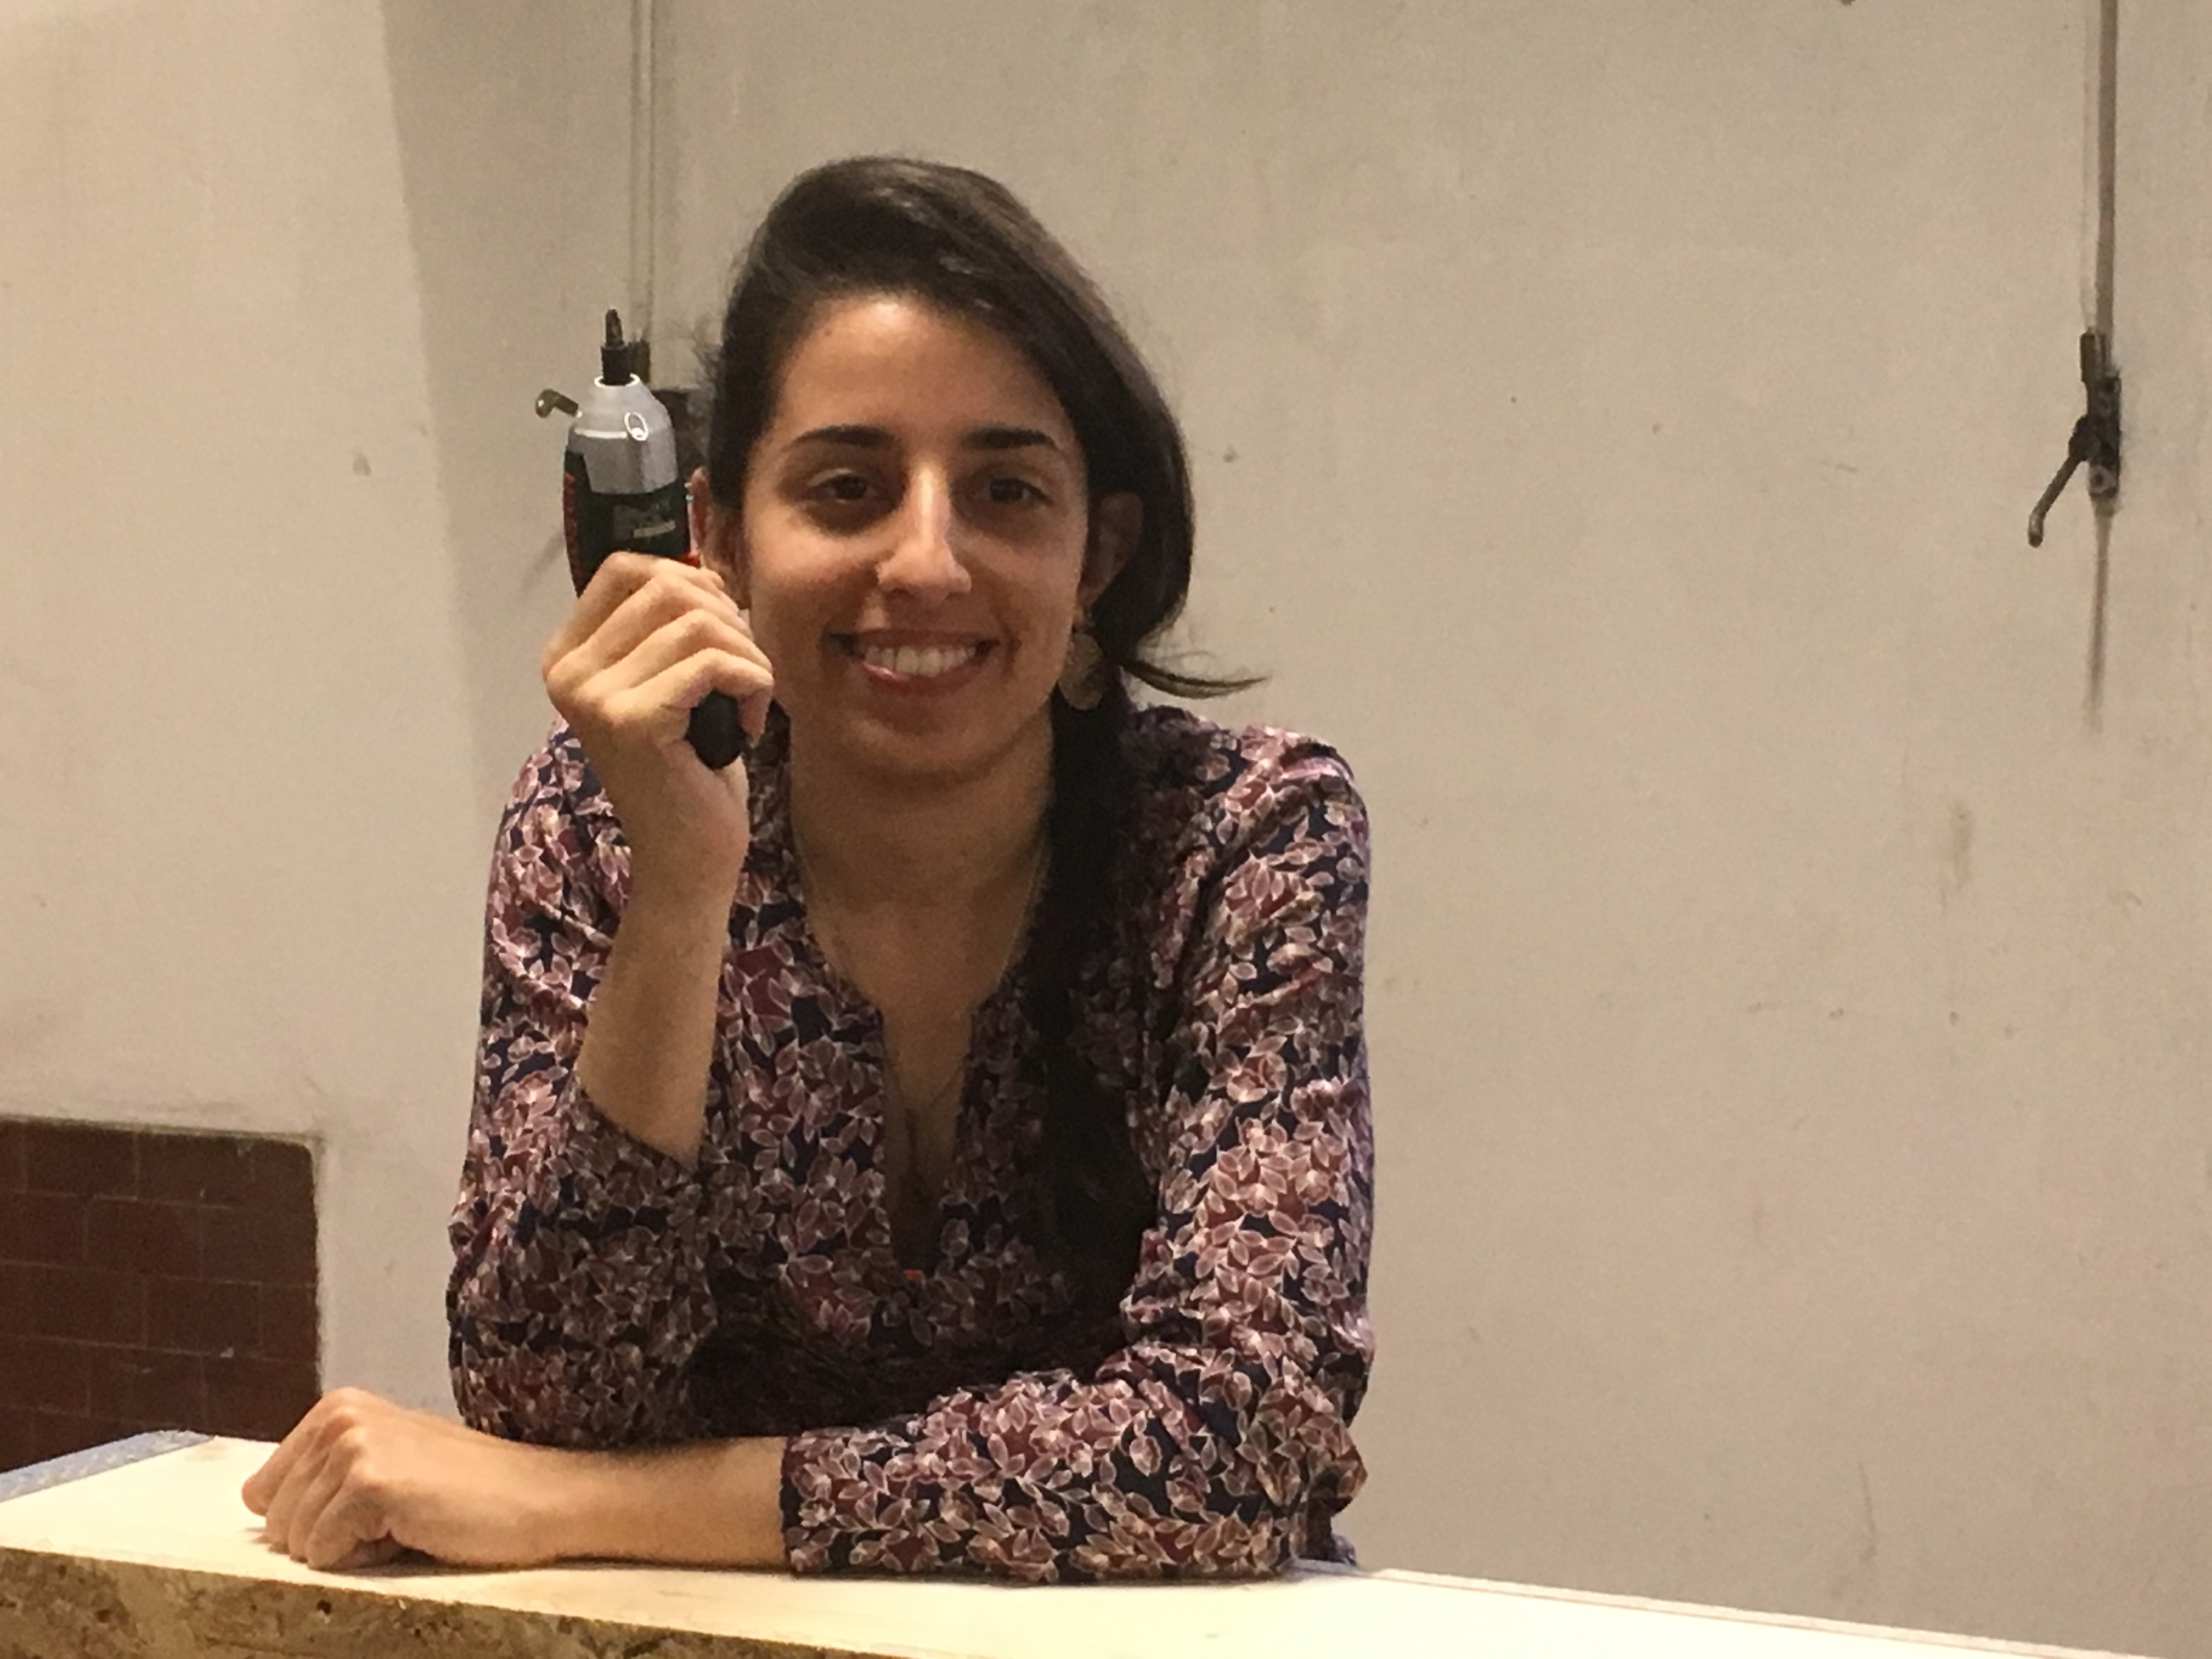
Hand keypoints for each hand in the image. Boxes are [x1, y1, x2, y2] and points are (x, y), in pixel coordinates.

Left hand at [241, 1389, 577, 1571]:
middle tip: (395, 1518)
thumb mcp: (387, 1461)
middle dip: (328, 1535)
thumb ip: (324, 1472)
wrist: (537, 1497)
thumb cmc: (467, 1490)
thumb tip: (255, 1501)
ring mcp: (354, 1446)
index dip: (312, 1518)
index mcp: (338, 1407)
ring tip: (405, 1523)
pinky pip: (323, 1553)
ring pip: (296, 1540)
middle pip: (275, 1519)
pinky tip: (410, 1532)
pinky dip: (363, 1559)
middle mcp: (340, 1417)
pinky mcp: (370, 1482)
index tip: (370, 1509)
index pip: (263, 1491)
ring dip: (348, 1548)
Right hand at [542, 552, 773, 895]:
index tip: (721, 628)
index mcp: (568, 655)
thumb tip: (702, 569)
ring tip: (748, 700)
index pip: (626, 569)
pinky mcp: (633, 721)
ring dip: (747, 655)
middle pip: (668, 586)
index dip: (691, 582)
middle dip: (729, 620)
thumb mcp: (671, 682)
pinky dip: (754, 685)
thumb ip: (667, 626)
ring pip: (698, 622)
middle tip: (743, 671)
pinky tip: (750, 726)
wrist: (687, 856)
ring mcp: (595, 696)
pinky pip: (715, 663)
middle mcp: (569, 672)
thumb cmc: (691, 768)